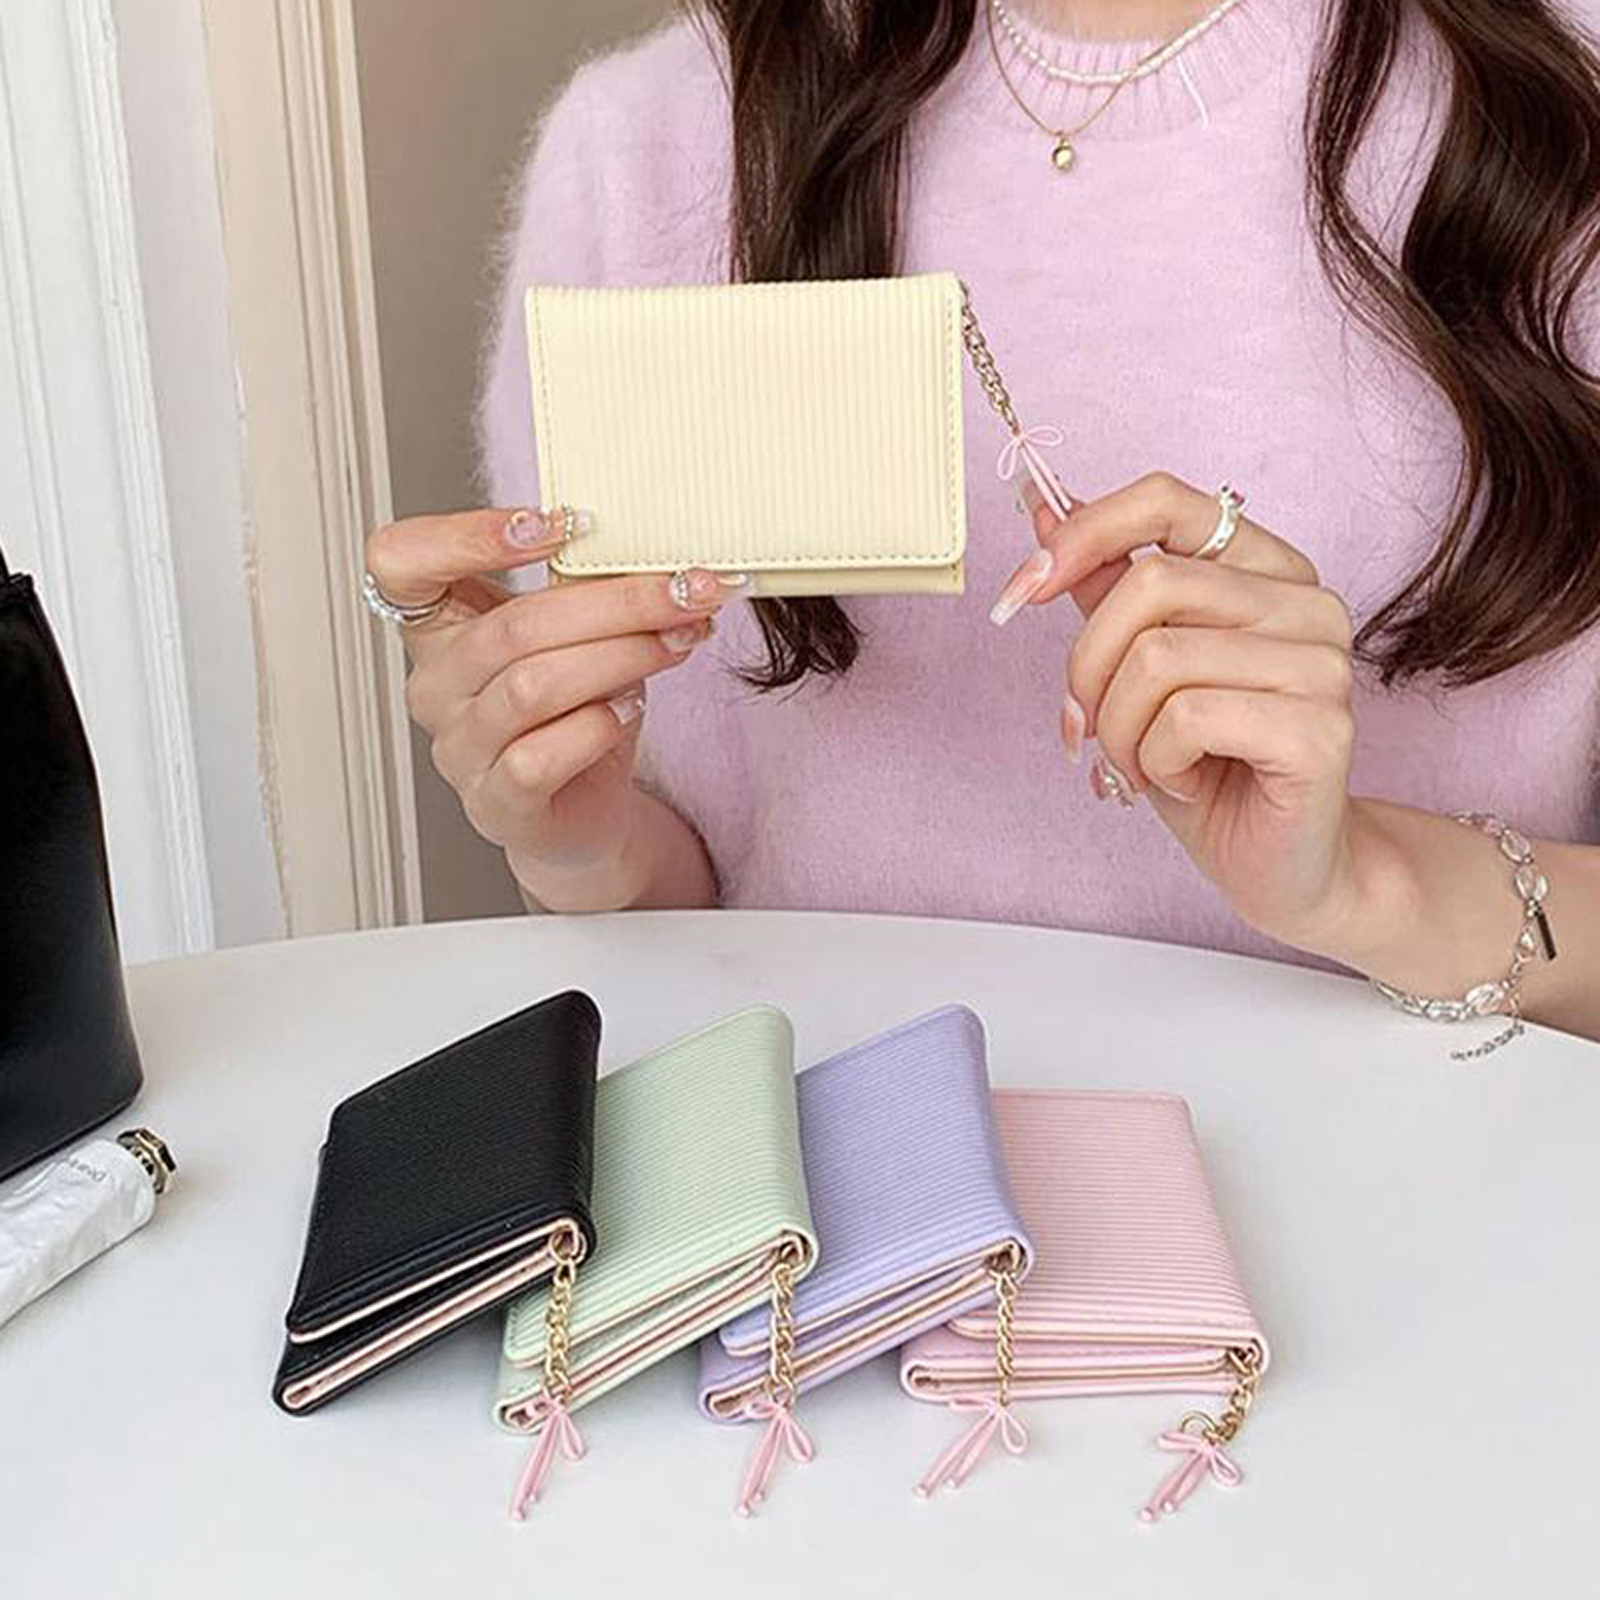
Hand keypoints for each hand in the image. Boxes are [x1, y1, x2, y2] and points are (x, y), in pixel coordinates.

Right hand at [365, 507, 739, 909]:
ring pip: (533, 686)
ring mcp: (460, 749)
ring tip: (676, 642)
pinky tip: (631, 707)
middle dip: (616, 602)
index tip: (557, 522)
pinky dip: (598, 725)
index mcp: (439, 627)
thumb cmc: (575, 712)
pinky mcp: (497, 804)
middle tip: (684, 590)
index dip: (467, 535)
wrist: (586, 808)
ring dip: (622, 656)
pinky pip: (540, 756)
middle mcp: (435, 686)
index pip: (399, 560)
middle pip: (514, 626)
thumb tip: (663, 559)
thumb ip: (589, 592)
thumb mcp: (576, 636)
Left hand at [994, 472, 1362, 949]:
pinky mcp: (1319, 730)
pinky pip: (1186, 719)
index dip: (1083, 535)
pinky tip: (1181, 782)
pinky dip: (1155, 762)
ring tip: (1140, 764)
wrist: (1279, 864)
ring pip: (1158, 658)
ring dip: (1118, 729)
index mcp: (1268, 569)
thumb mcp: (1138, 669)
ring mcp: (1321, 664)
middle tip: (1085, 724)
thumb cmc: (1209, 766)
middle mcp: (1307, 602)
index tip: (1022, 590)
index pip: (1167, 501)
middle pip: (1148, 586)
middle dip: (1087, 666)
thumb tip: (1043, 510)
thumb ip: (1104, 587)